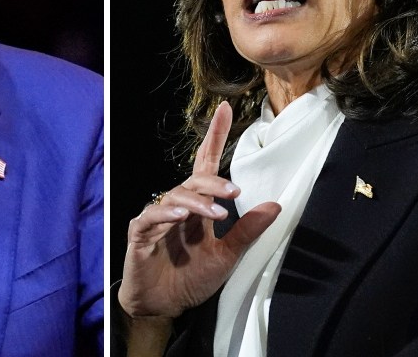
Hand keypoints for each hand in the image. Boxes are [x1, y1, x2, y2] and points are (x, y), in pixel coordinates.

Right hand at [118, 101, 280, 320]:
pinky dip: (166, 213)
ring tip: (217, 213)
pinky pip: (151, 216)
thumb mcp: (227, 255)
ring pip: (176, 196)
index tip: (227, 110)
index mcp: (198, 207)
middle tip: (235, 193)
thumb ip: (247, 230)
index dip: (216, 137)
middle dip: (214, 182)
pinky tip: (181, 217)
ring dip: (197, 202)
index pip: (207, 165)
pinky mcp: (140, 233)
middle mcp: (178, 206)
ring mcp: (157, 217)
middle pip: (194, 180)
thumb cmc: (190, 279)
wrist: (163, 307)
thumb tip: (276, 205)